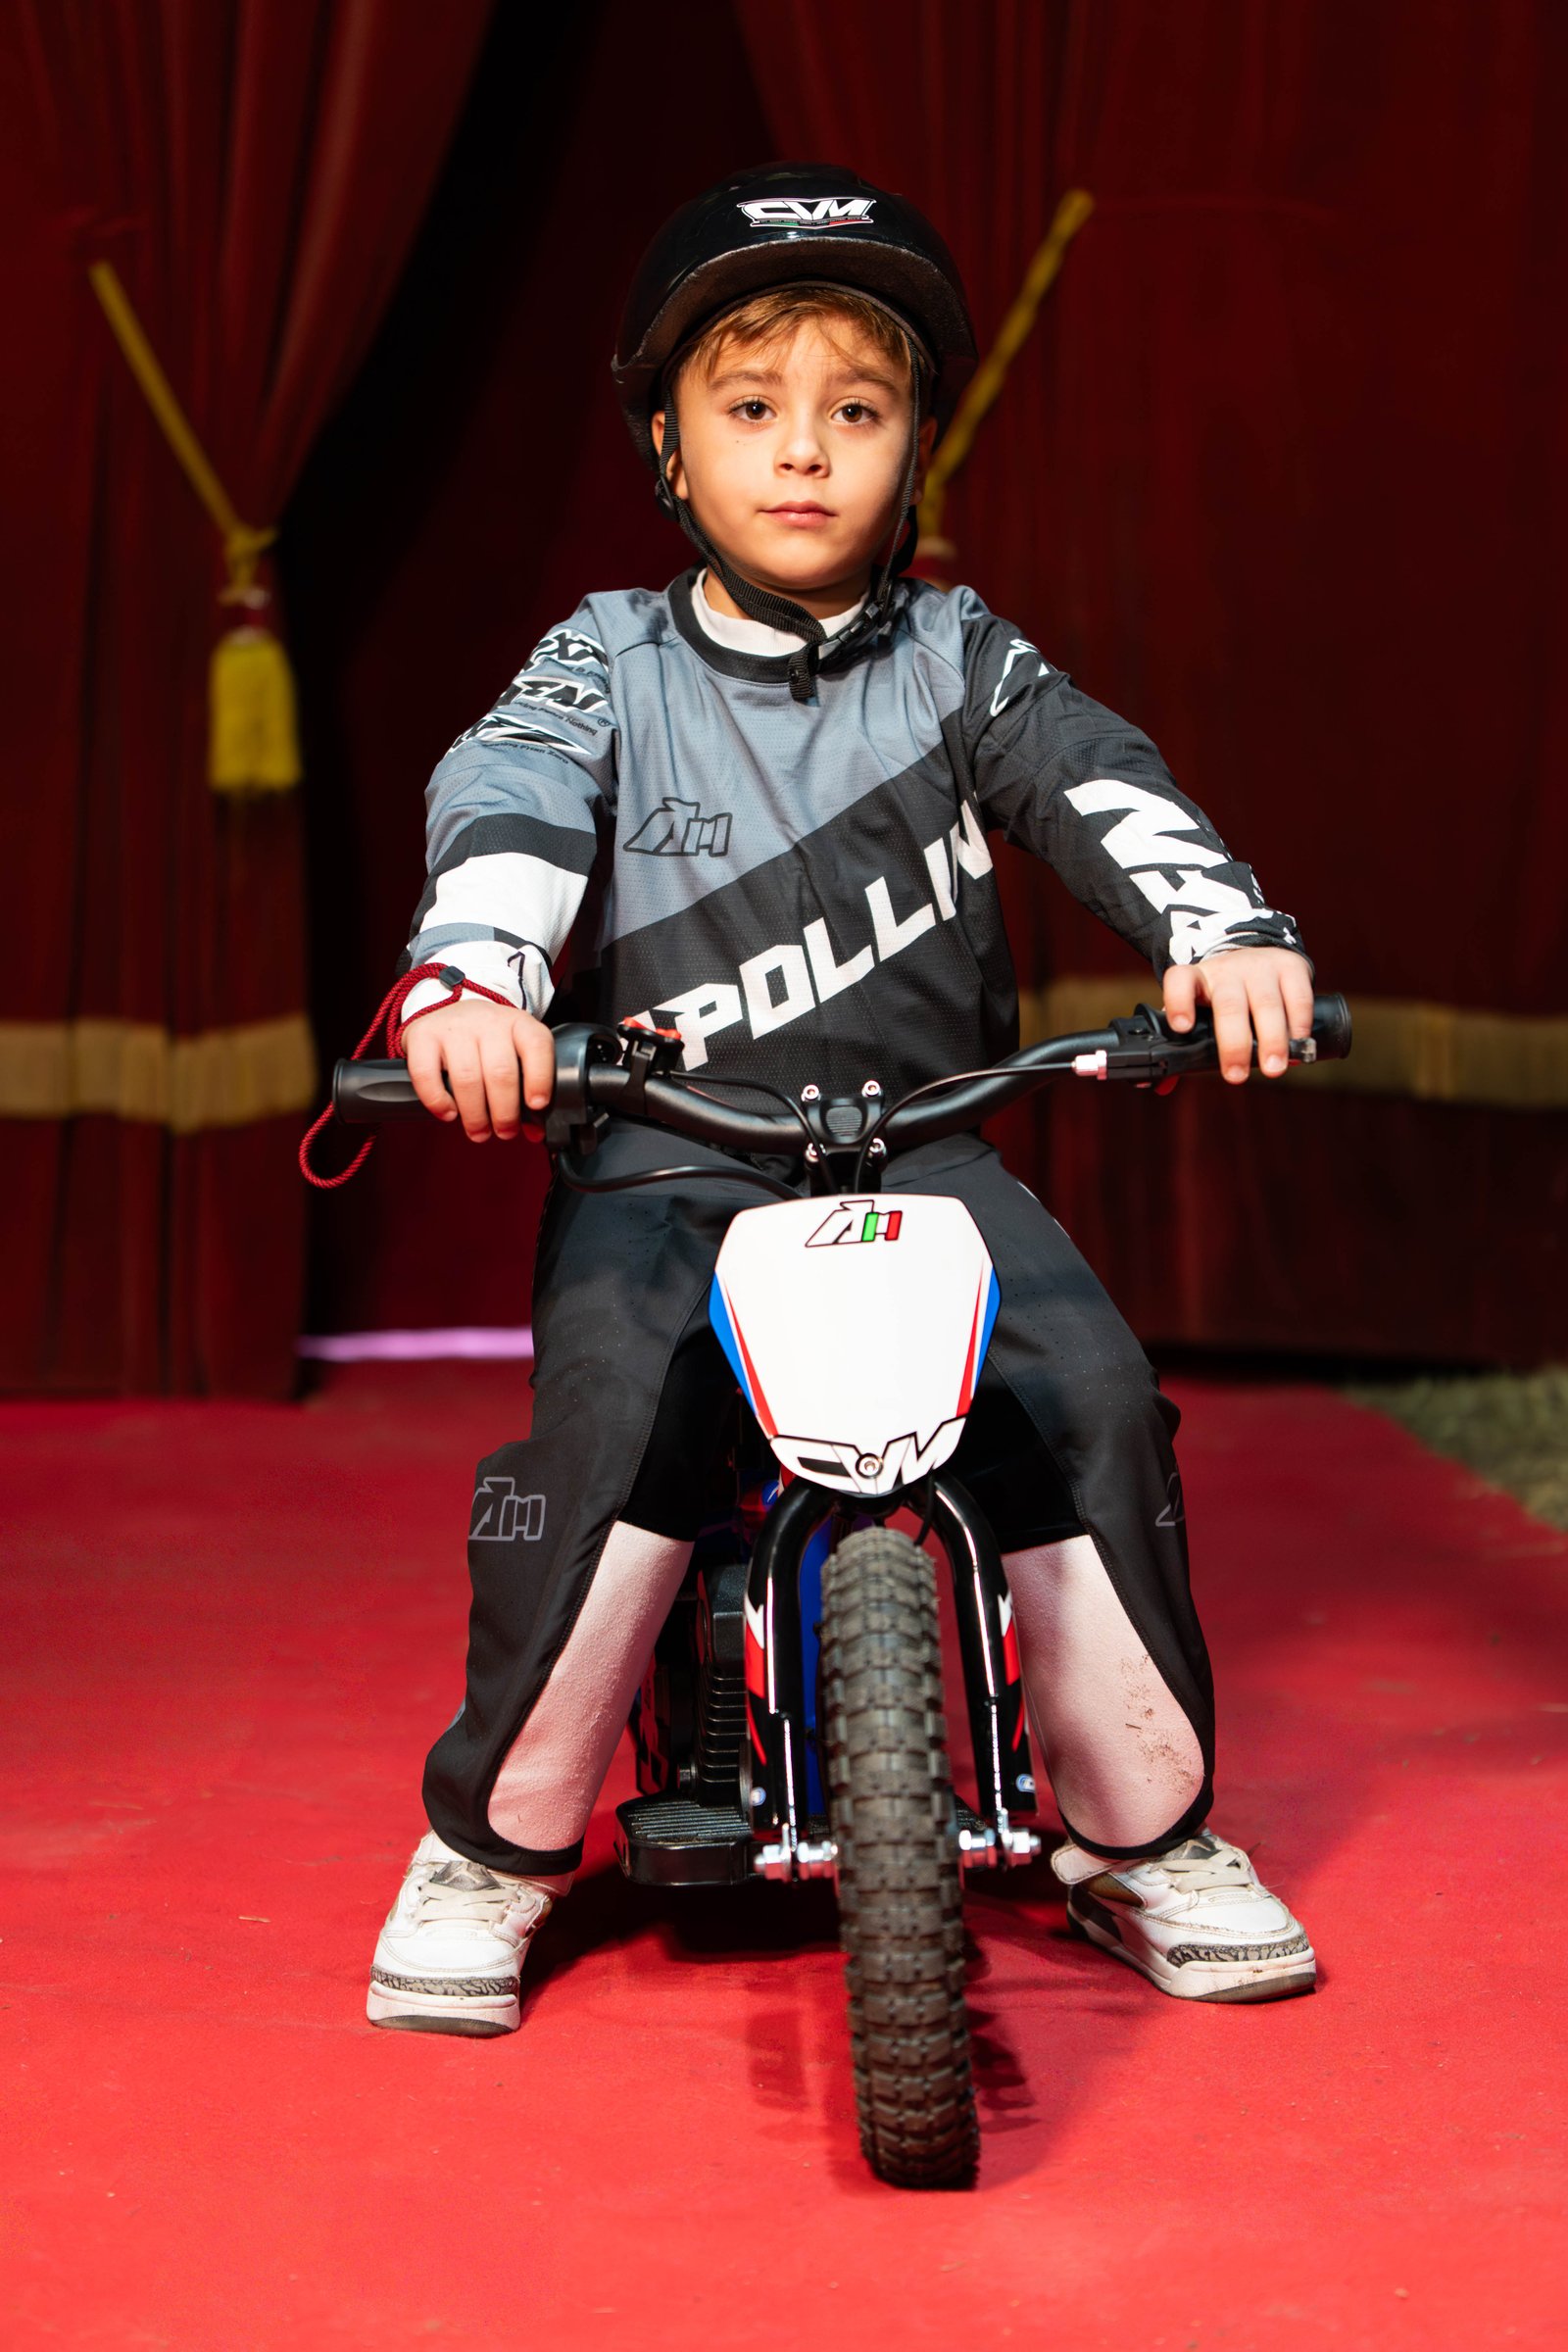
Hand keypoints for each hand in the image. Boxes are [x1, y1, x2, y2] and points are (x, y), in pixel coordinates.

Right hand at [403, 998, 554, 1140]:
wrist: (449, 1015)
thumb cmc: (488, 1044)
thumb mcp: (514, 1053)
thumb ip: (527, 1088)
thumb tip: (535, 1131)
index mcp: (518, 1024)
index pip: (536, 1045)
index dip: (539, 1079)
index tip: (537, 1106)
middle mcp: (487, 1021)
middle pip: (500, 1072)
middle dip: (505, 1112)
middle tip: (505, 1132)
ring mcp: (453, 1027)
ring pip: (466, 1078)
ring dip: (475, 1115)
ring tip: (480, 1132)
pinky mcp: (422, 1036)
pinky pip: (426, 1074)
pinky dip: (438, 1101)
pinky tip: (449, 1114)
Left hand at [1162, 948, 1314, 1084]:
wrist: (1255, 954)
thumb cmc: (1220, 994)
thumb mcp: (1198, 1009)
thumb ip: (1181, 1046)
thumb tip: (1161, 1086)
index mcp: (1196, 980)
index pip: (1180, 982)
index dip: (1178, 1002)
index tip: (1182, 1027)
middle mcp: (1227, 971)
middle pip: (1228, 1005)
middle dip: (1233, 1044)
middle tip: (1235, 1076)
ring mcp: (1260, 968)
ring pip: (1266, 1004)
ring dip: (1271, 1040)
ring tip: (1273, 1069)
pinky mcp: (1290, 968)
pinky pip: (1298, 997)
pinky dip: (1299, 1024)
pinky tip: (1297, 1045)